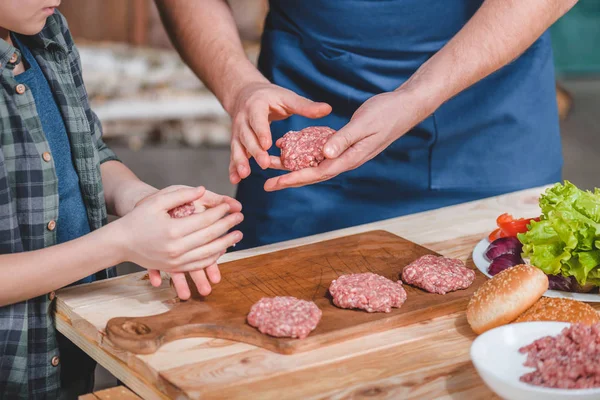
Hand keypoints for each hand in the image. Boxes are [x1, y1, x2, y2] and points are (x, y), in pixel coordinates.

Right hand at [117, 186, 242, 298]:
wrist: (120, 243)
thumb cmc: (138, 218)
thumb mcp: (156, 201)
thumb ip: (181, 195)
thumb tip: (203, 190)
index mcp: (172, 230)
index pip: (205, 220)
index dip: (220, 213)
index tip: (231, 206)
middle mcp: (175, 248)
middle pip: (210, 237)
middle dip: (228, 226)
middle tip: (241, 218)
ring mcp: (175, 261)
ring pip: (208, 253)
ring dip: (225, 244)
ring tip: (238, 235)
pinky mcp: (174, 268)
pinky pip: (198, 264)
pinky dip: (213, 257)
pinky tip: (222, 249)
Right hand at [228, 82, 331, 183]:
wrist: (246, 94)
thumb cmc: (271, 97)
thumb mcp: (287, 98)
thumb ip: (305, 106)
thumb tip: (328, 109)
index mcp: (255, 106)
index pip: (258, 119)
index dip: (261, 132)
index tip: (267, 144)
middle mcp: (243, 119)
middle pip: (247, 136)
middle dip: (255, 151)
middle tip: (265, 164)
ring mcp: (237, 131)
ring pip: (237, 147)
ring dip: (239, 161)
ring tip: (244, 175)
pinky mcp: (236, 141)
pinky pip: (234, 154)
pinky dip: (232, 167)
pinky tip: (235, 179)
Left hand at [264, 90, 424, 190]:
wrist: (406, 106)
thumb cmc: (387, 113)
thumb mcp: (363, 124)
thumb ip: (344, 139)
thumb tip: (324, 155)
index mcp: (350, 157)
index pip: (318, 173)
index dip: (295, 178)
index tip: (276, 183)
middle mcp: (347, 159)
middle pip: (313, 174)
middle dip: (290, 179)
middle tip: (267, 184)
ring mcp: (347, 153)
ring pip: (316, 164)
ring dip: (295, 167)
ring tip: (274, 167)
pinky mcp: (346, 143)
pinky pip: (322, 153)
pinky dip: (307, 153)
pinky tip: (293, 149)